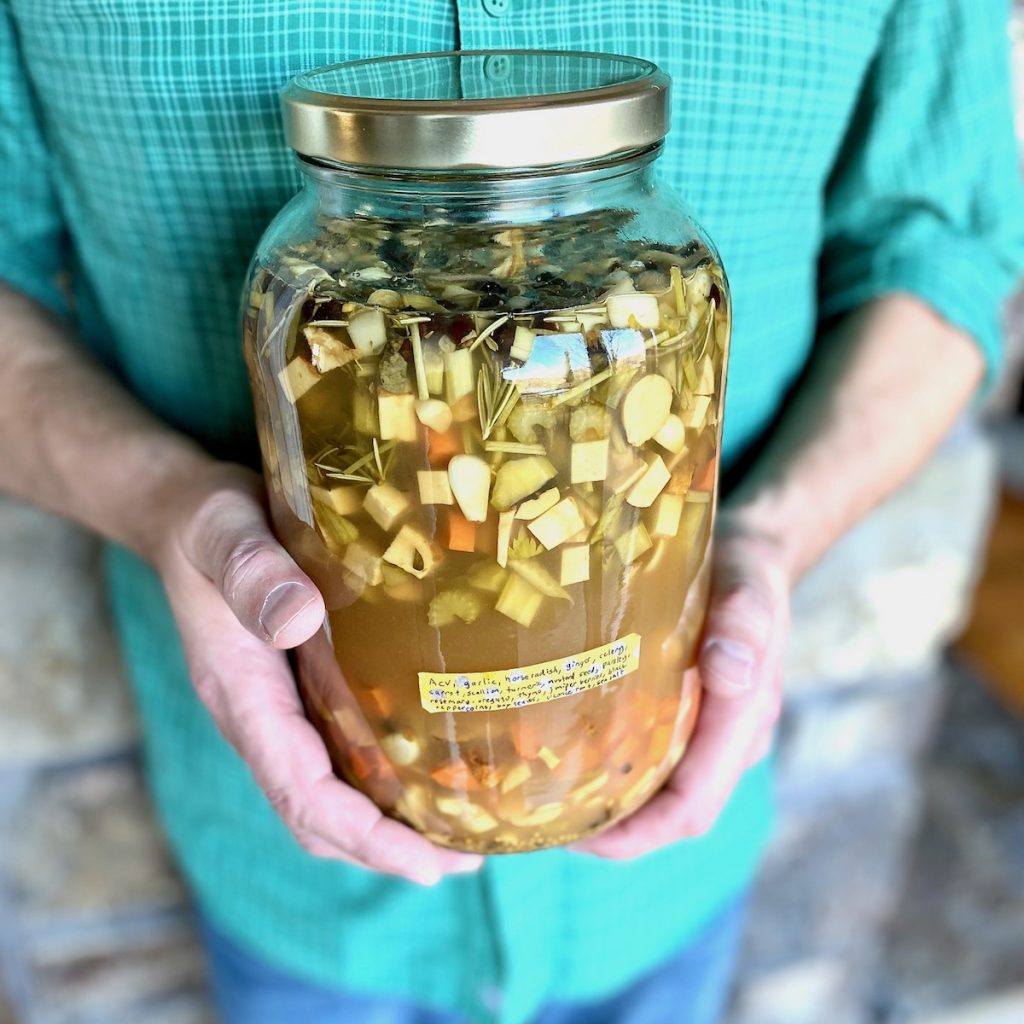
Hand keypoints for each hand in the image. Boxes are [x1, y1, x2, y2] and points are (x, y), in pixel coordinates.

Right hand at [149, 463, 482, 883]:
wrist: (185, 514)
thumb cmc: (205, 524)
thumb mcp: (224, 535)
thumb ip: (253, 572)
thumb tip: (300, 618)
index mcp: (242, 697)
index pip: (302, 793)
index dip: (364, 836)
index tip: (427, 862)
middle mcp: (261, 718)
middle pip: (319, 816)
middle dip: (387, 849)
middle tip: (467, 858)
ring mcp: (280, 709)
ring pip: (330, 794)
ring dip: (389, 824)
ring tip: (463, 829)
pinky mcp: (301, 689)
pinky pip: (340, 754)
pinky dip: (383, 778)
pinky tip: (430, 764)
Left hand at [575, 520, 790, 858]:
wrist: (755, 556)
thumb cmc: (748, 571)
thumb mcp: (748, 586)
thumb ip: (744, 625)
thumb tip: (730, 673)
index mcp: (745, 722)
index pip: (693, 805)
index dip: (638, 834)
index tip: (579, 837)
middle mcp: (730, 741)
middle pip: (670, 813)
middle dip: (613, 832)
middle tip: (543, 826)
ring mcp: (712, 733)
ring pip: (660, 792)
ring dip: (611, 809)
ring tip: (547, 803)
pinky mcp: (691, 716)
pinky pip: (656, 760)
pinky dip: (616, 773)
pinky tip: (571, 758)